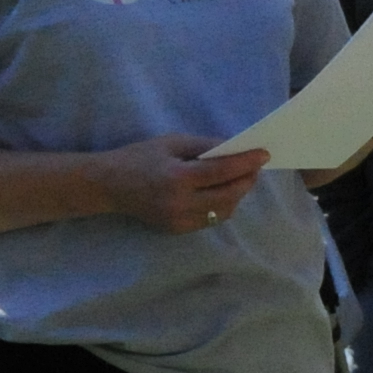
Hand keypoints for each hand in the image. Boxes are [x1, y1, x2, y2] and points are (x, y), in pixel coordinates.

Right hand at [102, 135, 274, 234]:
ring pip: (224, 210)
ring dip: (237, 194)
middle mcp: (180, 203)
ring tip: (239, 178)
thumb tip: (236, 149)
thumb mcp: (171, 143)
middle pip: (229, 195)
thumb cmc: (139, 157)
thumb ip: (205, 146)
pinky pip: (211, 219)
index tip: (264, 154)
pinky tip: (221, 192)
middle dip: (247, 180)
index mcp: (177, 178)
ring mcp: (179, 220)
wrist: (108, 185)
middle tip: (255, 167)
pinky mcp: (178, 229)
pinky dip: (222, 205)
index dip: (246, 163)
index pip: (222, 171)